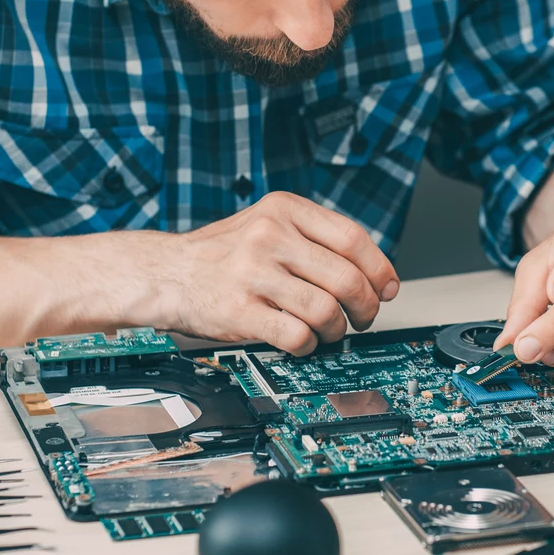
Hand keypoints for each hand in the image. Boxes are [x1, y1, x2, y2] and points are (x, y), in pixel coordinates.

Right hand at [159, 192, 398, 354]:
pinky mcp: (239, 311)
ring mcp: (253, 273)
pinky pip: (297, 336)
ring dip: (338, 329)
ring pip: (326, 310)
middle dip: (366, 306)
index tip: (388, 289)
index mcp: (284, 209)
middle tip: (364, 318)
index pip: (353, 238)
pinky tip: (303, 340)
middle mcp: (270, 236)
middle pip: (346, 278)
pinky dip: (309, 345)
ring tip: (330, 330)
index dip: (380, 269)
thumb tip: (375, 275)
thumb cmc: (226, 254)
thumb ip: (316, 240)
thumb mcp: (269, 224)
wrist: (165, 273)